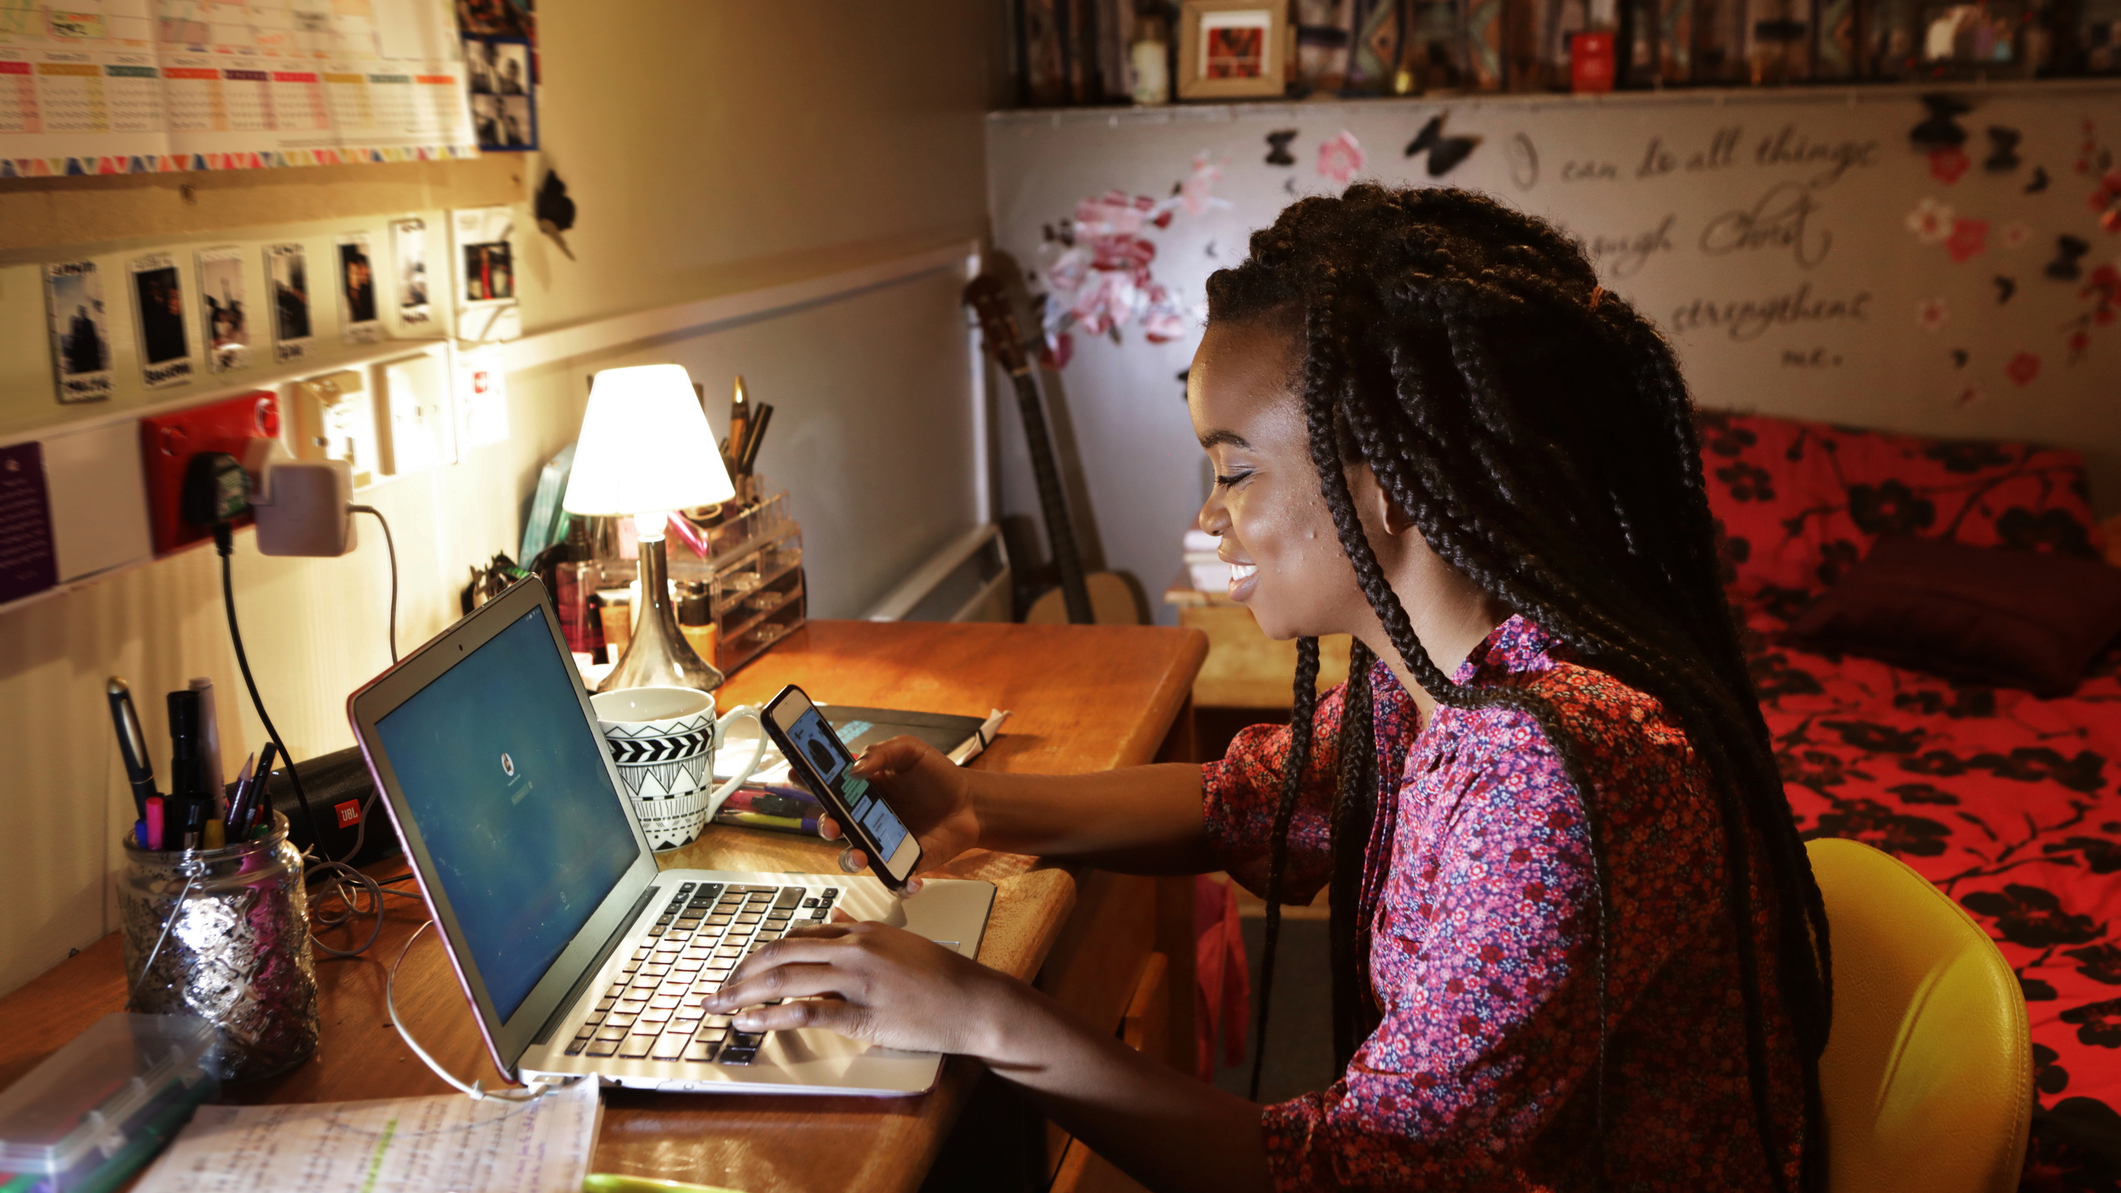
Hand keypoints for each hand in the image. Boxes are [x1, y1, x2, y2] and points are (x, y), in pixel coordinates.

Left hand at [703, 916, 1013, 1055]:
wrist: (972, 1000)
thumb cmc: (939, 974)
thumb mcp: (897, 940)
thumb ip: (860, 929)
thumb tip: (832, 917)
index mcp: (860, 931)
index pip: (798, 937)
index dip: (762, 954)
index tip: (741, 970)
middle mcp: (853, 949)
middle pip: (782, 954)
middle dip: (742, 973)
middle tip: (716, 990)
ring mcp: (857, 980)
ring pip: (786, 980)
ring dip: (744, 994)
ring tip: (719, 1007)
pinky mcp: (863, 1015)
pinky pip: (806, 1013)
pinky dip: (770, 1017)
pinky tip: (749, 1023)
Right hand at [820, 736, 980, 892]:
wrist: (969, 803)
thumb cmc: (936, 775)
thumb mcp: (910, 751)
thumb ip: (882, 753)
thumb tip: (854, 768)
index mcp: (860, 788)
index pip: (825, 786)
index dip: (805, 781)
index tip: (794, 775)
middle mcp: (864, 817)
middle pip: (832, 825)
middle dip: (824, 825)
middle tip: (831, 822)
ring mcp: (881, 841)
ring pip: (853, 856)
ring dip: (851, 858)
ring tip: (860, 855)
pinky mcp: (902, 862)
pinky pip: (893, 878)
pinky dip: (899, 884)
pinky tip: (910, 879)